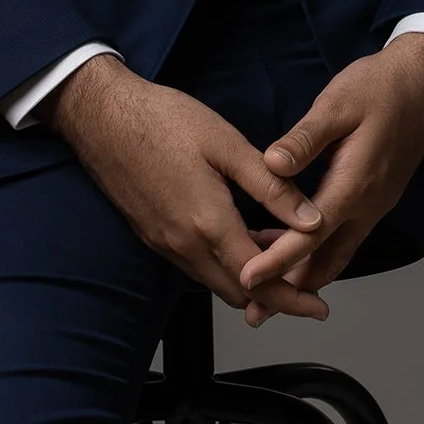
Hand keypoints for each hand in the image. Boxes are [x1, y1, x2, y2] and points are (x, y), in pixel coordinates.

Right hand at [35, 52, 331, 322]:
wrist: (102, 115)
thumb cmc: (164, 120)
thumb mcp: (227, 145)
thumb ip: (271, 186)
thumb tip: (312, 220)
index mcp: (207, 224)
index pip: (260, 281)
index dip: (294, 298)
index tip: (321, 308)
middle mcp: (184, 245)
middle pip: (238, 293)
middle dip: (276, 297)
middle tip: (307, 284)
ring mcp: (164, 243)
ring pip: (215, 282)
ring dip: (249, 279)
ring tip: (280, 252)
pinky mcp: (151, 235)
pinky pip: (195, 266)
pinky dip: (224, 264)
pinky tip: (240, 236)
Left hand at [237, 33, 423, 323]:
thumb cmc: (381, 87)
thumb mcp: (337, 104)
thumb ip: (304, 139)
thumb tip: (271, 164)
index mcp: (355, 185)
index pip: (309, 236)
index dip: (277, 261)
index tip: (247, 280)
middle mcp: (368, 204)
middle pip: (326, 260)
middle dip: (290, 286)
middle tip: (255, 305)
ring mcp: (375, 203)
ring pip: (338, 252)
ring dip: (305, 271)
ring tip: (268, 282)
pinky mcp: (376, 196)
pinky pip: (346, 236)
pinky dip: (319, 250)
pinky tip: (296, 243)